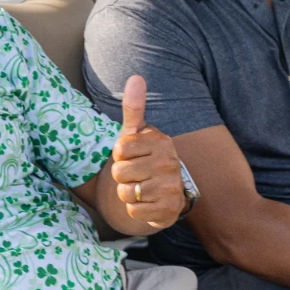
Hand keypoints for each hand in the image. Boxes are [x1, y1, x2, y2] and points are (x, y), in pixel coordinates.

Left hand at [111, 76, 186, 228]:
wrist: (161, 194)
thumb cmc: (143, 159)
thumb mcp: (135, 134)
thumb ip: (134, 107)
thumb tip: (136, 77)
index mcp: (161, 142)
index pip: (120, 148)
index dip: (119, 154)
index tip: (129, 155)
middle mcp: (170, 163)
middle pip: (119, 171)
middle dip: (120, 176)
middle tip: (134, 174)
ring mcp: (171, 188)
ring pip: (125, 192)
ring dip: (126, 193)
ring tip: (139, 188)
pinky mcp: (168, 212)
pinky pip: (133, 211)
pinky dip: (134, 210)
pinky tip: (146, 203)